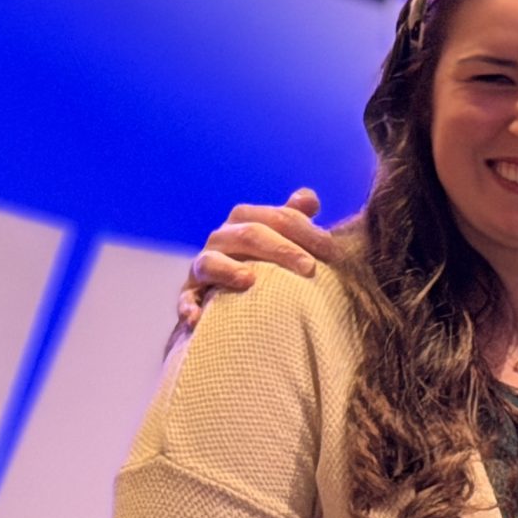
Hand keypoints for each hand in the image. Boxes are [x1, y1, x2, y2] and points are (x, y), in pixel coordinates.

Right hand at [175, 188, 337, 333]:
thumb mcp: (280, 239)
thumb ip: (294, 218)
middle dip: (281, 248)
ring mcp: (202, 266)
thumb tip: (309, 199)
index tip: (332, 250)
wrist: (230, 295)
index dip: (305, 230)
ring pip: (210, 261)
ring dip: (227, 270)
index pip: (276, 218)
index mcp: (246, 221)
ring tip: (249, 280)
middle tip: (310, 268)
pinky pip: (185, 299)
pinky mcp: (189, 294)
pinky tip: (197, 318)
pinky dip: (188, 307)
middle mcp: (221, 239)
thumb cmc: (265, 263)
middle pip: (248, 235)